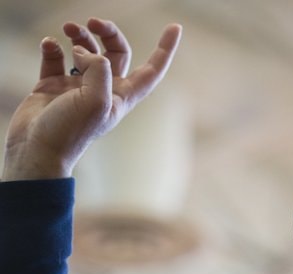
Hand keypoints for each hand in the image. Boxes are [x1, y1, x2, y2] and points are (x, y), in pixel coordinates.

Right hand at [2, 18, 181, 181]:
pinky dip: (53, 46)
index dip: (165, 49)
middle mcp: (103, 90)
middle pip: (116, 53)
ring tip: (69, 30)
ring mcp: (77, 87)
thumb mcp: (95, 102)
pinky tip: (50, 45)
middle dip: (108, 33)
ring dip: (80, 36)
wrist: (36, 149)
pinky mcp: (53, 85)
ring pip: (86, 51)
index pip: (151, 71)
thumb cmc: (69, 133)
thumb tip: (88, 53)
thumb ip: (99, 72)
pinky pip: (56, 57)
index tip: (175, 27)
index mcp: (122, 97)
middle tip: (93, 22)